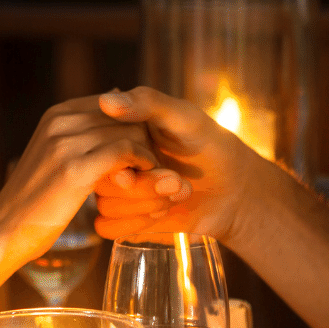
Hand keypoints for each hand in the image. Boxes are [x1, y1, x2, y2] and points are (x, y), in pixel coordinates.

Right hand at [0, 95, 160, 264]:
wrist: (4, 232)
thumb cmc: (35, 201)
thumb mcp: (54, 157)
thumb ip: (81, 135)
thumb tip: (112, 105)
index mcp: (56, 114)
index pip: (114, 103)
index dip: (134, 125)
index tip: (144, 149)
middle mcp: (59, 121)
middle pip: (124, 116)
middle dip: (144, 137)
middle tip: (154, 164)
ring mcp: (65, 142)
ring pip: (129, 130)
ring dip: (147, 152)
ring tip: (152, 173)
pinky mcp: (74, 168)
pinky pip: (125, 151)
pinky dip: (142, 162)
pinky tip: (145, 177)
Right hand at [95, 86, 266, 242]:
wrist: (232, 189)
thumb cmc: (209, 145)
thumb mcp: (184, 117)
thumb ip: (147, 103)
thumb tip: (106, 100)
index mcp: (118, 131)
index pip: (96, 146)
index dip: (122, 159)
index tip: (152, 161)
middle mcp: (112, 160)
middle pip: (101, 181)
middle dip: (143, 186)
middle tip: (176, 181)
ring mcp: (116, 190)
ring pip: (105, 206)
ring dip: (146, 204)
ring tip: (177, 192)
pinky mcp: (123, 218)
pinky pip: (106, 227)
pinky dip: (136, 223)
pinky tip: (162, 213)